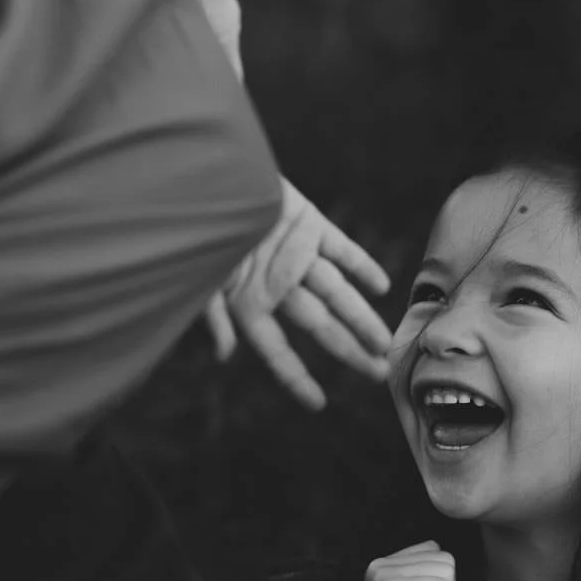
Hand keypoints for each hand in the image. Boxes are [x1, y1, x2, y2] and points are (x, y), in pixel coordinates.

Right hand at [206, 178, 391, 409]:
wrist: (208, 176)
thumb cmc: (194, 230)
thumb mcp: (198, 279)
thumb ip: (213, 316)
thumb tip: (225, 356)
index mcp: (248, 303)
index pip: (277, 351)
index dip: (296, 378)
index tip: (318, 404)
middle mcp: (276, 283)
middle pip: (321, 327)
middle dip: (350, 351)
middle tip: (379, 373)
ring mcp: (295, 254)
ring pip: (338, 294)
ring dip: (363, 318)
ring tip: (386, 342)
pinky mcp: (309, 223)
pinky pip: (342, 250)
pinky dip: (362, 266)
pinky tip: (381, 287)